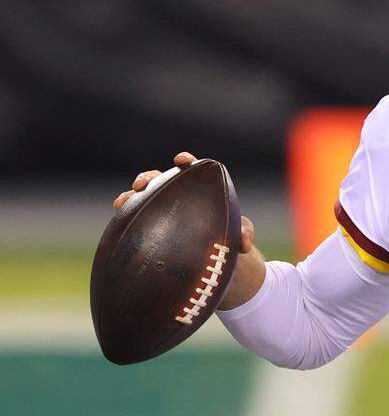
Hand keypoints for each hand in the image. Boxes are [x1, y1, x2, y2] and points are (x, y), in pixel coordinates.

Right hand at [112, 151, 254, 253]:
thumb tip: (244, 244)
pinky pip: (135, 216)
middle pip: (160, 178)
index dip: (186, 160)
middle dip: (148, 177)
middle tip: (142, 184)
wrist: (213, 255)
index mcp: (200, 187)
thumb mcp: (238, 234)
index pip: (192, 168)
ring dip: (131, 196)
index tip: (182, 161)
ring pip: (143, 196)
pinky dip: (125, 216)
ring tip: (122, 202)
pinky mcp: (150, 223)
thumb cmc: (228, 236)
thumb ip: (245, 233)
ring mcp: (161, 207)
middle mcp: (177, 193)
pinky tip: (117, 221)